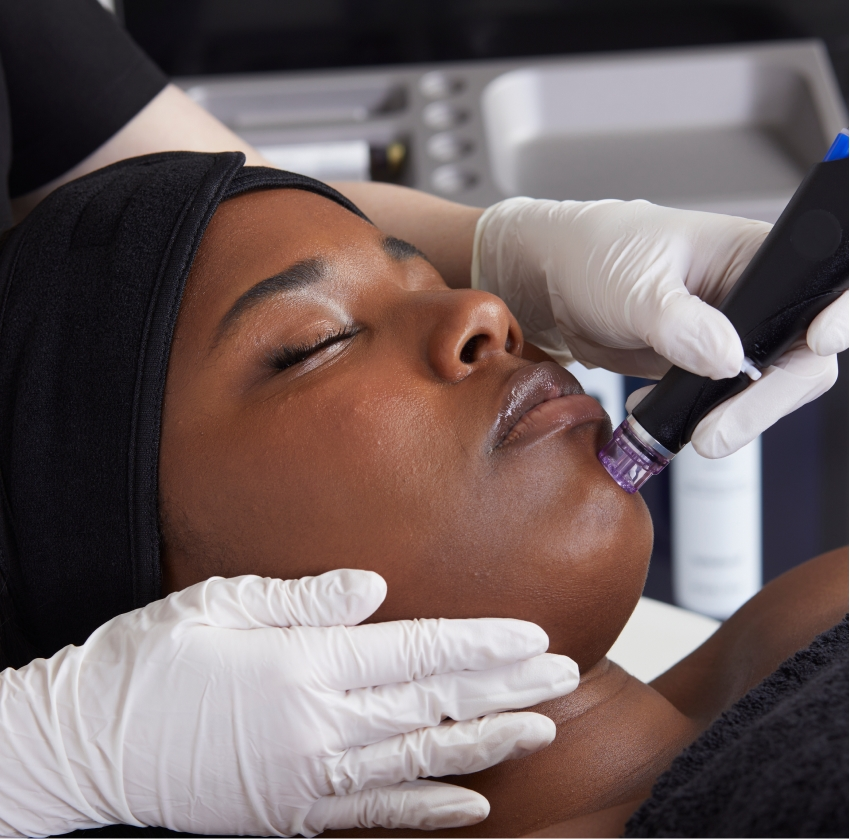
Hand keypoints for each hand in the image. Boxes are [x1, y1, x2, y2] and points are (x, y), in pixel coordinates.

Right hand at [0, 570, 576, 836]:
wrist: (85, 748)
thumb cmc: (148, 663)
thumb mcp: (216, 605)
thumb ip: (301, 597)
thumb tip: (373, 589)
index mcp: (301, 666)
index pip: (416, 652)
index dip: (481, 645)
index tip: (532, 637)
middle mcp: (317, 727)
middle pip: (433, 704)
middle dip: (504, 688)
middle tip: (562, 675)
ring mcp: (309, 778)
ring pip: (420, 761)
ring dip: (485, 744)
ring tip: (538, 728)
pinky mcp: (293, 812)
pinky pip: (377, 813)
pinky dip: (430, 808)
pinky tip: (474, 799)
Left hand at [473, 198, 846, 456]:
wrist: (553, 286)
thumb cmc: (592, 257)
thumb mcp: (634, 286)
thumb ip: (680, 323)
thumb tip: (729, 359)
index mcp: (753, 254)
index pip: (825, 283)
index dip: (839, 315)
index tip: (815, 342)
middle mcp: (755, 295)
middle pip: (802, 355)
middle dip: (768, 399)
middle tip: (716, 431)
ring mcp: (734, 335)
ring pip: (769, 388)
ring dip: (736, 418)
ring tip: (690, 434)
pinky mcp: (707, 366)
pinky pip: (728, 403)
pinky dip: (705, 418)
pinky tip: (660, 414)